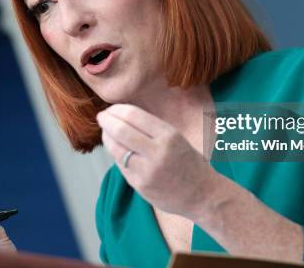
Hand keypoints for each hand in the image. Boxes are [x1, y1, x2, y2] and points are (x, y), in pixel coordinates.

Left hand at [97, 104, 217, 218]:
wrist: (203, 194)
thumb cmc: (188, 163)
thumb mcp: (176, 138)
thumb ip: (150, 128)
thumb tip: (121, 115)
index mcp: (169, 135)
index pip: (133, 115)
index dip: (117, 110)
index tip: (111, 109)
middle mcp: (158, 152)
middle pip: (120, 130)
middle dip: (106, 121)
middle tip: (101, 117)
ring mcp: (147, 171)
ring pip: (116, 149)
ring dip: (107, 138)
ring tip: (106, 133)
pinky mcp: (140, 186)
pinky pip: (121, 165)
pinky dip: (116, 154)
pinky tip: (117, 149)